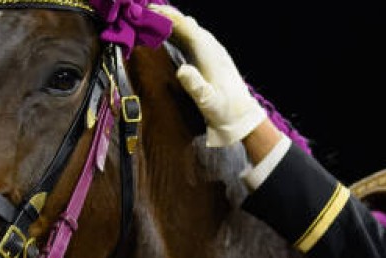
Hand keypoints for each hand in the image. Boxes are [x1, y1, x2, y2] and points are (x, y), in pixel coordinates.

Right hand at [149, 3, 267, 146]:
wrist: (241, 118)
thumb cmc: (225, 110)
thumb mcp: (209, 102)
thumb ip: (196, 86)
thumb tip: (182, 70)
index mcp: (210, 54)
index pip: (188, 28)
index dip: (170, 17)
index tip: (151, 10)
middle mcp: (211, 49)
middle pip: (187, 25)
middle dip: (166, 17)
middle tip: (144, 13)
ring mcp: (211, 53)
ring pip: (189, 30)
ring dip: (171, 24)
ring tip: (151, 19)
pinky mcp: (209, 60)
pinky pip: (191, 40)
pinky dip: (177, 34)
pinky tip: (168, 35)